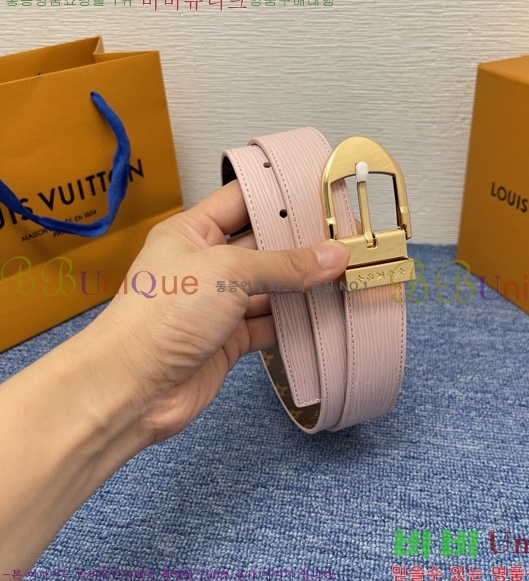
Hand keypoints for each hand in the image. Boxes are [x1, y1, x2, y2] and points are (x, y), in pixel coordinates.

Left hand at [90, 179, 348, 445]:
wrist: (133, 387)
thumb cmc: (161, 317)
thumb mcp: (228, 273)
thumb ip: (284, 265)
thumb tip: (332, 256)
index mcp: (192, 233)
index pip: (240, 202)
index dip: (277, 196)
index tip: (316, 193)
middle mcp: (206, 266)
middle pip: (261, 247)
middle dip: (299, 244)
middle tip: (341, 236)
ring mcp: (218, 305)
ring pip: (270, 288)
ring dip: (302, 285)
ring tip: (343, 272)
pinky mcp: (229, 339)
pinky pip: (269, 324)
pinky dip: (294, 321)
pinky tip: (322, 313)